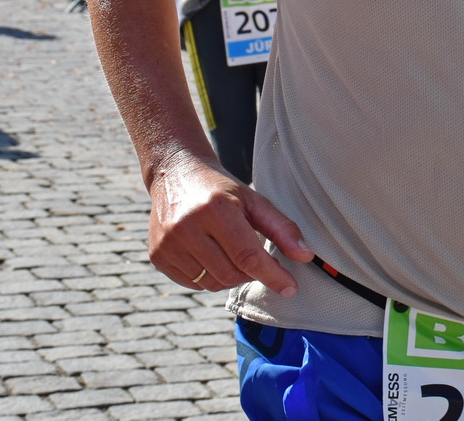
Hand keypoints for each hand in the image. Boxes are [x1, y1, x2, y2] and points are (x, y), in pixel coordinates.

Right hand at [147, 154, 315, 294]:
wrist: (175, 175)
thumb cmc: (220, 189)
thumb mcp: (254, 201)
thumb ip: (281, 228)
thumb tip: (306, 257)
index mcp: (215, 210)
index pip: (248, 255)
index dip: (272, 275)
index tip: (290, 287)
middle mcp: (187, 227)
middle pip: (230, 273)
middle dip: (251, 273)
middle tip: (255, 259)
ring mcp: (168, 244)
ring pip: (212, 283)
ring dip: (230, 277)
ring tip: (232, 253)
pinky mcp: (157, 256)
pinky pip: (192, 284)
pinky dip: (209, 278)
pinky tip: (211, 256)